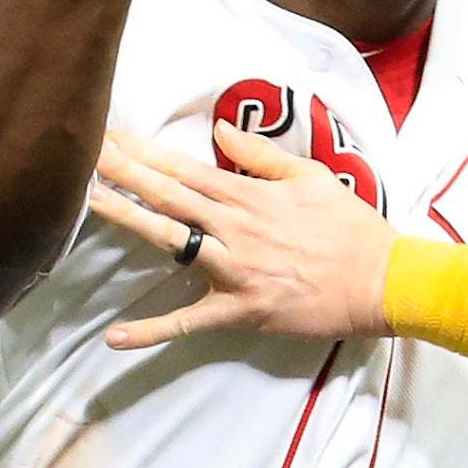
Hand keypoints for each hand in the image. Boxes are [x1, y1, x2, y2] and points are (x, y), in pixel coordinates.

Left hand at [88, 124, 395, 345]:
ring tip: (88, 202)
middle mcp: (235, 228)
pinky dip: (152, 331)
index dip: (145, 151)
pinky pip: (189, 322)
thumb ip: (261, 155)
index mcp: (251, 196)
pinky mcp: (240, 310)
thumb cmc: (352, 228)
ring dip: (128, 220)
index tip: (111, 135)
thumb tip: (220, 131)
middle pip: (168, 194)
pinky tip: (114, 337)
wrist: (383, 281)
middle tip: (84, 151)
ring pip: (171, 240)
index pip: (186, 168)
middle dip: (124, 171)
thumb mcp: (313, 178)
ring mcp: (234, 270)